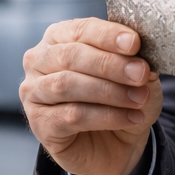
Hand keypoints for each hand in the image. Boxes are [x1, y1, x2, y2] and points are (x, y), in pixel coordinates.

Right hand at [20, 18, 162, 174]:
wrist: (114, 145)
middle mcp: (39, 61)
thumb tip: (140, 59)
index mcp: (59, 38)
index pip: (81, 29)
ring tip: (138, 98)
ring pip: (67, 85)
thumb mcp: (136, 77)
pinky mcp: (39, 123)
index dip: (108, 35)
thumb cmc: (119, 101)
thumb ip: (135, 63)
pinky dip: (106, 116)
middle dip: (110, 64)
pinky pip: (72, 116)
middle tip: (140, 74)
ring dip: (109, 91)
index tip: (134, 43)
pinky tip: (130, 118)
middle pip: (71, 55)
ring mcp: (34, 93)